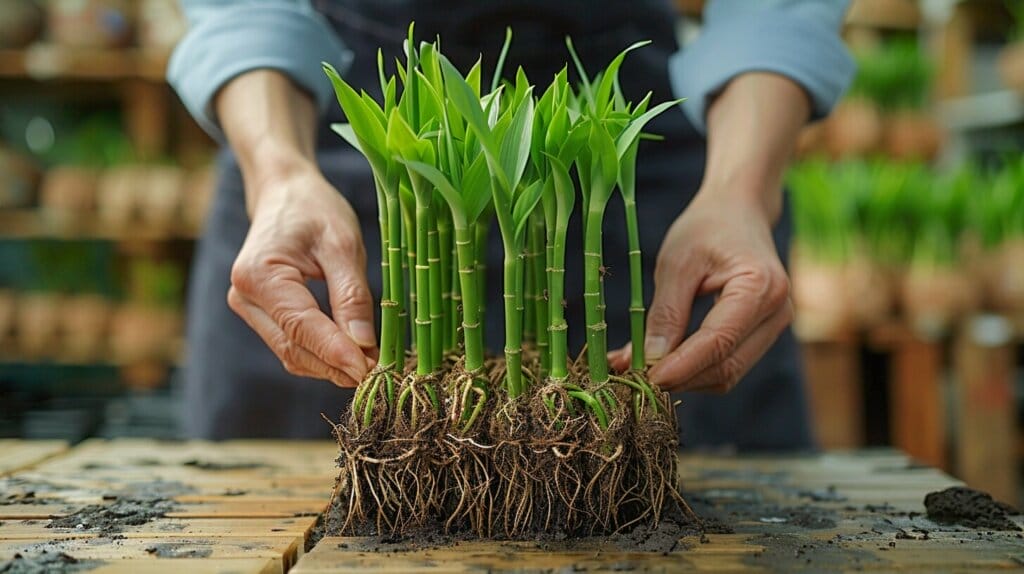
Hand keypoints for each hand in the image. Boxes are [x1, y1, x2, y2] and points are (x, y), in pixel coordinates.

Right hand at [227, 165, 377, 386]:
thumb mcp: (344, 244)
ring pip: (291, 353)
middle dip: (335, 365)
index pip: (300, 326)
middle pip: (293, 348)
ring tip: (370, 366)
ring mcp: (248, 308)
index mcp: (259, 274)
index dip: (336, 353)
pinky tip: (352, 355)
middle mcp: (244, 296)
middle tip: (379, 374)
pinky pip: (291, 344)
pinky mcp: (260, 314)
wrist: (285, 192)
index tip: (369, 371)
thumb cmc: (315, 209)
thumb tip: (364, 346)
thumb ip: (352, 296)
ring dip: (330, 365)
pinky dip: (321, 354)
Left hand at [609, 189, 792, 392]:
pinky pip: (729, 362)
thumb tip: (649, 361)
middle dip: (682, 378)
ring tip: (644, 368)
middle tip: (637, 377)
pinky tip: (664, 361)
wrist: (739, 211)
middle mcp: (778, 312)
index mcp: (760, 288)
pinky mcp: (763, 333)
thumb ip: (665, 313)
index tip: (646, 379)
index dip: (681, 367)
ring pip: (729, 372)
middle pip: (727, 367)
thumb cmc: (707, 228)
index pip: (719, 342)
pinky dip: (696, 368)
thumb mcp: (677, 263)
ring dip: (687, 378)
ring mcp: (775, 325)